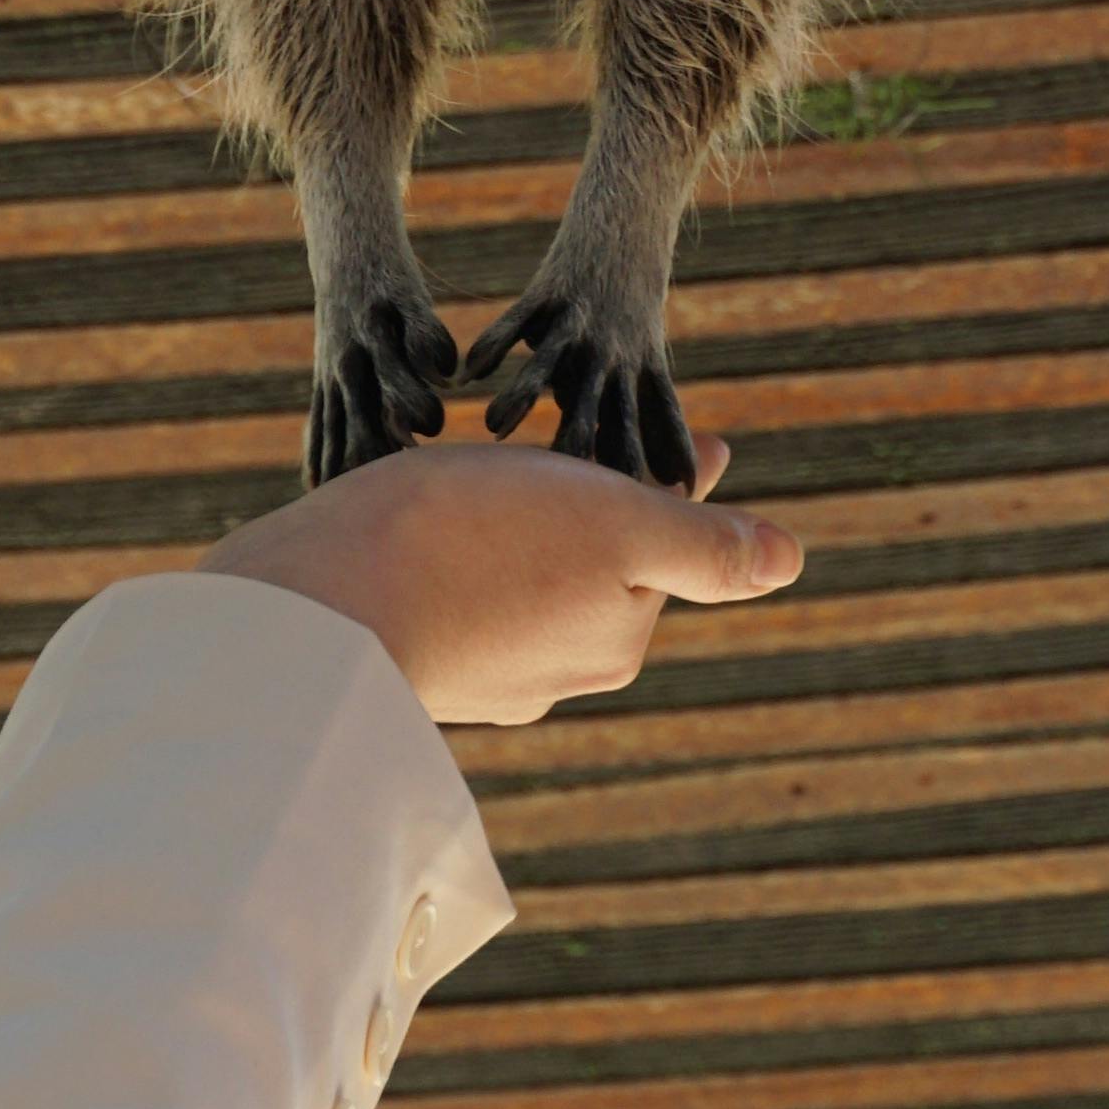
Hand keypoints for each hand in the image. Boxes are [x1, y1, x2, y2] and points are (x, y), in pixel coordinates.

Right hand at [198, 433, 800, 725]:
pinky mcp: (409, 664)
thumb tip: (790, 560)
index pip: (652, 537)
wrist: (318, 603)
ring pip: (514, 575)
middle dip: (573, 505)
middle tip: (528, 441)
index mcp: (616, 636)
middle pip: (584, 561)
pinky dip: (446, 552)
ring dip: (506, 525)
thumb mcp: (616, 522)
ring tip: (461, 477)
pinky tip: (411, 521)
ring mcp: (478, 677)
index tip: (631, 430)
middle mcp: (555, 672)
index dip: (647, 472)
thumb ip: (706, 545)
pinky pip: (449, 592)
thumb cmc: (471, 543)